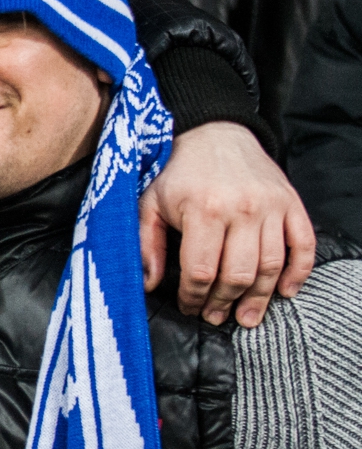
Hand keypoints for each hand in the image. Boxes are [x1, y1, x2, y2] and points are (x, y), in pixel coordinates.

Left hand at [138, 122, 313, 326]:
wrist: (214, 132)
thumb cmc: (178, 172)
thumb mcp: (149, 203)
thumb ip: (146, 244)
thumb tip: (148, 285)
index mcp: (204, 210)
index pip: (200, 271)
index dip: (193, 297)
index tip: (189, 307)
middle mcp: (242, 210)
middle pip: (237, 274)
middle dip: (224, 303)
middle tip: (215, 316)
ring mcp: (271, 207)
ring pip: (270, 266)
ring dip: (258, 298)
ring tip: (245, 317)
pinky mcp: (291, 203)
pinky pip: (302, 244)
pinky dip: (298, 272)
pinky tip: (285, 291)